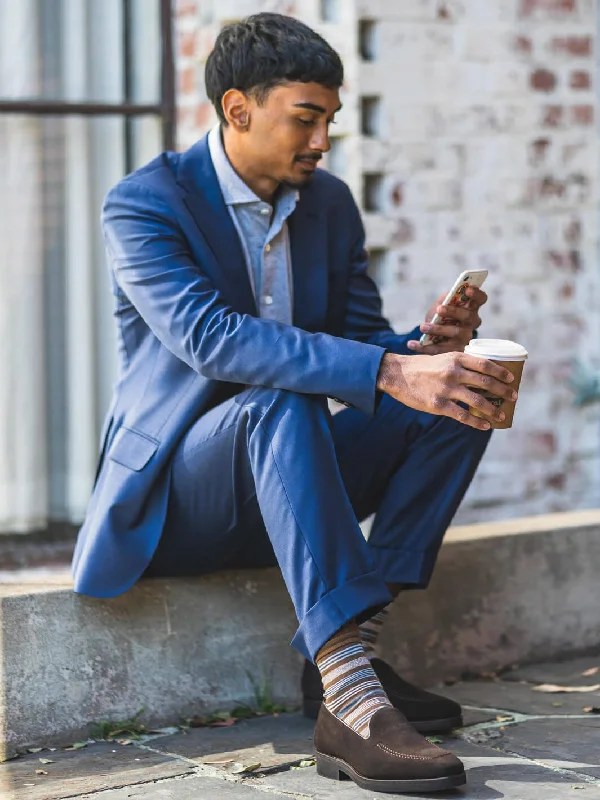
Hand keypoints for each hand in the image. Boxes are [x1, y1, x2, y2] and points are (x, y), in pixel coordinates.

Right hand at [376, 350, 516, 430]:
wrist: (398, 375)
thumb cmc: (422, 367)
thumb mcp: (443, 359)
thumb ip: (460, 364)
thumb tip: (481, 374)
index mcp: (456, 358)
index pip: (485, 364)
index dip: (501, 372)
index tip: (512, 379)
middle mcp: (453, 372)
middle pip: (486, 382)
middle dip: (503, 391)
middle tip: (514, 397)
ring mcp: (446, 389)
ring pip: (477, 401)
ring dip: (493, 410)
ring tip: (501, 415)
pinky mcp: (438, 405)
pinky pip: (463, 415)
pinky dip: (477, 422)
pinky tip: (485, 425)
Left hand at [407, 286, 486, 354]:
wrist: (433, 336)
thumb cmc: (440, 316)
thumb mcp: (440, 305)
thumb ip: (443, 300)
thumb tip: (444, 301)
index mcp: (471, 308)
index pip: (481, 299)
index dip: (476, 294)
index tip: (467, 289)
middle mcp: (472, 324)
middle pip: (467, 316)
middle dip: (453, 312)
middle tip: (439, 309)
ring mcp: (464, 338)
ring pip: (454, 333)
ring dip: (438, 329)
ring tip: (422, 327)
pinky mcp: (453, 351)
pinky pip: (439, 349)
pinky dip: (423, 347)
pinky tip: (411, 344)